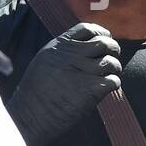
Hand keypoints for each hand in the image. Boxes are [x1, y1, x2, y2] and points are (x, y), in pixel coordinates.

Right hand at [6, 22, 120, 145]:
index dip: (100, 33)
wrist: (30, 117)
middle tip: (112, 60)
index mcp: (58, 46)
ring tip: (109, 76)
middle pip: (104, 43)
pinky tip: (106, 89)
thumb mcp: (44, 62)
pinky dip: (113, 84)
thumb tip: (88, 47)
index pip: (87, 28)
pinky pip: (113, 80)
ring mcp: (81, 71)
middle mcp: (71, 55)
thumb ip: (63, 52)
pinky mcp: (91, 89)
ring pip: (111, 62)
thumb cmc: (36, 94)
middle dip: (113, 50)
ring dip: (115, 69)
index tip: (105, 39)